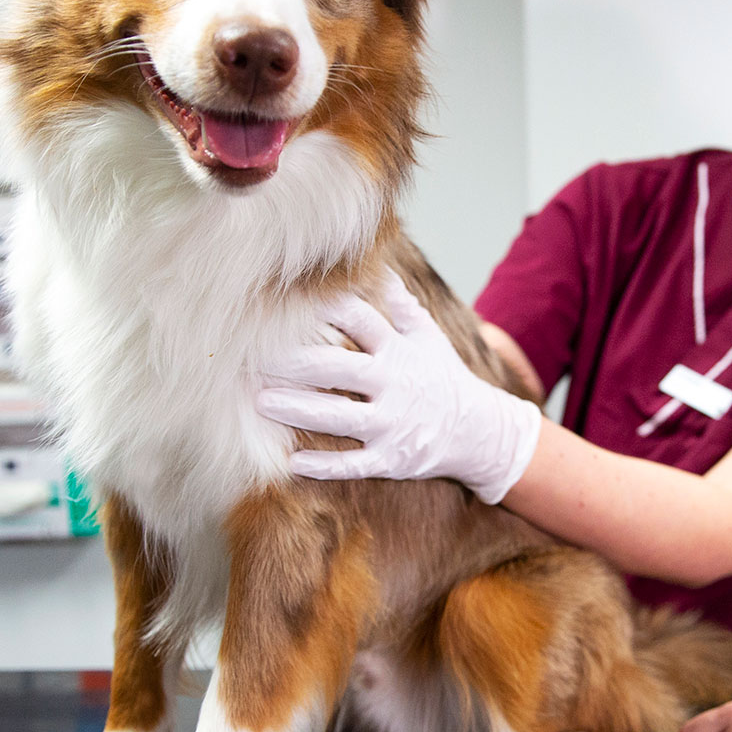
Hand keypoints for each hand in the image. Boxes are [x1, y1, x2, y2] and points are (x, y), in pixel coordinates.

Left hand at [255, 273, 542, 502]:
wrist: (478, 432)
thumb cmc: (442, 379)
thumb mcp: (428, 338)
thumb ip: (400, 305)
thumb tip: (380, 265)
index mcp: (399, 351)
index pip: (359, 320)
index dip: (323, 308)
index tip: (285, 300)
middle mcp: (394, 385)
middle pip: (338, 368)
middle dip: (295, 362)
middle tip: (253, 357)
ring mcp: (392, 425)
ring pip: (339, 417)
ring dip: (298, 410)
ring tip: (260, 401)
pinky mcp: (391, 459)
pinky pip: (354, 465)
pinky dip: (325, 466)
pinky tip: (292, 464)